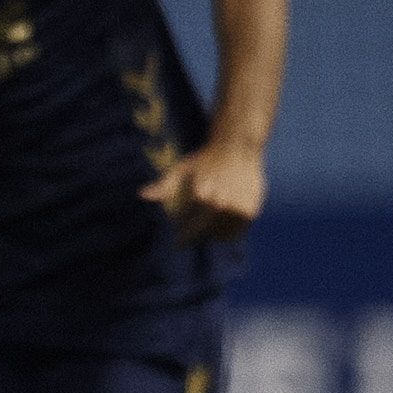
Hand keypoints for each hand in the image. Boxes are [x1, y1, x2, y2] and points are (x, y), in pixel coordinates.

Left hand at [143, 140, 265, 242]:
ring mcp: (238, 209)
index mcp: (203, 198)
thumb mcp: (181, 169)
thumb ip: (164, 186)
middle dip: (196, 238)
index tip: (177, 245)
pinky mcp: (251, 211)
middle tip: (189, 240)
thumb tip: (141, 195)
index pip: (190, 230)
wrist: (237, 148)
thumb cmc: (205, 158)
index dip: (183, 240)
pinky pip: (238, 231)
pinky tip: (221, 228)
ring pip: (222, 236)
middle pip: (205, 234)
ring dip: (212, 237)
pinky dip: (229, 233)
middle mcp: (222, 205)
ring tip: (205, 232)